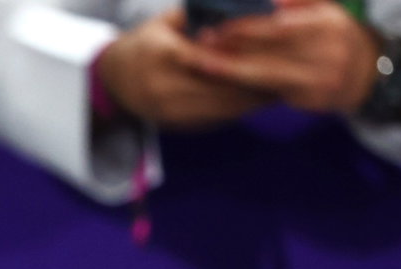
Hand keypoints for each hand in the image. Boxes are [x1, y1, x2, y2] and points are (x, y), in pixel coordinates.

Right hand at [97, 8, 276, 127]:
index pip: (212, 55)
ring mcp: (170, 109)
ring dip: (253, 97)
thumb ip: (199, 16)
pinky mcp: (176, 124)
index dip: (243, 53)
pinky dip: (239, 108)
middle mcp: (164, 86)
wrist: (113, 79)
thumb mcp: (167, 21)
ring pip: (222, 105)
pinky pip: (215, 118)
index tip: (272, 48)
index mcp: (162, 55)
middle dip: (255, 78)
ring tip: (280, 85)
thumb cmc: (146, 43)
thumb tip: (243, 9)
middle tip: (286, 70)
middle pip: (221, 84)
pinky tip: (259, 99)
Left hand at [186, 0, 381, 113]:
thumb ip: (300, 1)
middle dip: (232, 49)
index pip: (278, 26)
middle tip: (199, 47)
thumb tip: (270, 0)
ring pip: (266, 75)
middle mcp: (324, 51)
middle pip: (269, 51)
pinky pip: (270, 92)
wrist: (369, 74)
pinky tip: (223, 84)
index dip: (246, 28)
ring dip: (232, 71)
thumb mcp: (327, 11)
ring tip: (203, 65)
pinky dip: (245, 87)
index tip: (217, 27)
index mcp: (326, 24)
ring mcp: (318, 78)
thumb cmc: (338, 37)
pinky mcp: (310, 99)